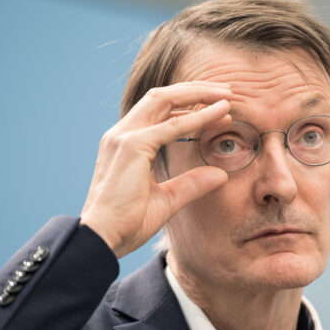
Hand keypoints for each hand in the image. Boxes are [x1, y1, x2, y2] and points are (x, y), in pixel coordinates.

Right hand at [80, 82, 232, 257]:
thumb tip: (220, 175)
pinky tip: (219, 115)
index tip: (219, 108)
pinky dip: (197, 117)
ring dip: (197, 94)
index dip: (189, 106)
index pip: (158, 111)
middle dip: (195, 90)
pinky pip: (171, 126)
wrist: (102, 240)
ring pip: (164, 99)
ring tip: (226, 95)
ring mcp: (124, 138)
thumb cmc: (127, 223)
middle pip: (161, 97)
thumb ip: (191, 184)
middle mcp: (121, 134)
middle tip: (227, 90)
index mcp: (126, 144)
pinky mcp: (131, 147)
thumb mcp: (166, 200)